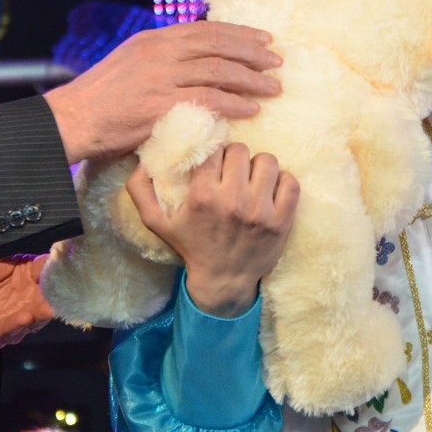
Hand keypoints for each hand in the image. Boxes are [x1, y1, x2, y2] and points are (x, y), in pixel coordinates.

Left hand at [0, 254, 56, 353]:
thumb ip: (5, 246)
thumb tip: (24, 230)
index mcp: (26, 274)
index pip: (47, 270)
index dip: (56, 267)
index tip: (66, 264)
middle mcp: (26, 298)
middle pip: (47, 297)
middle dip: (55, 295)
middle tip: (63, 289)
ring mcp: (14, 318)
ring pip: (34, 317)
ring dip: (41, 313)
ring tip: (46, 306)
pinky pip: (9, 331)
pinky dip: (17, 326)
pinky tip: (25, 317)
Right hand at [45, 22, 281, 163]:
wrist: (72, 119)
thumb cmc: (101, 98)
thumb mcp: (130, 63)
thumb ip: (161, 59)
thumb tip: (194, 62)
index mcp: (154, 39)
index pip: (206, 30)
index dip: (239, 33)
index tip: (264, 39)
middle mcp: (160, 52)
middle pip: (218, 46)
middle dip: (253, 52)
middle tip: (277, 61)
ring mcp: (161, 77)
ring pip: (219, 71)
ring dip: (252, 80)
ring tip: (273, 88)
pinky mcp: (161, 105)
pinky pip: (208, 101)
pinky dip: (234, 105)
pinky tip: (251, 110)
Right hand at [126, 143, 299, 317]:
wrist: (223, 281)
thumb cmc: (191, 246)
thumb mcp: (157, 223)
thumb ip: (140, 190)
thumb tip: (142, 160)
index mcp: (203, 197)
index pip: (214, 150)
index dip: (214, 153)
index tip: (214, 163)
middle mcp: (233, 201)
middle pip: (241, 151)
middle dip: (235, 159)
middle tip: (233, 172)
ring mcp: (261, 211)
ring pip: (268, 161)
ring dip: (259, 168)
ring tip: (252, 180)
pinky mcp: (282, 221)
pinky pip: (291, 182)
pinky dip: (282, 182)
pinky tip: (270, 191)